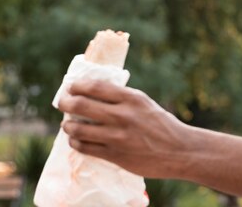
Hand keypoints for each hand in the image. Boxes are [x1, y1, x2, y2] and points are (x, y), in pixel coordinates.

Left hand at [58, 79, 189, 178]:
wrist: (179, 151)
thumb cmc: (162, 125)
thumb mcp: (145, 103)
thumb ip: (123, 98)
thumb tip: (95, 93)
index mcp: (131, 98)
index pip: (94, 87)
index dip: (77, 85)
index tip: (70, 86)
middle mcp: (123, 115)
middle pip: (81, 105)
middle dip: (65, 102)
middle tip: (62, 102)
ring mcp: (117, 136)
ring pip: (79, 128)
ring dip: (68, 125)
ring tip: (67, 124)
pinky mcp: (115, 155)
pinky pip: (86, 147)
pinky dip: (76, 142)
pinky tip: (76, 140)